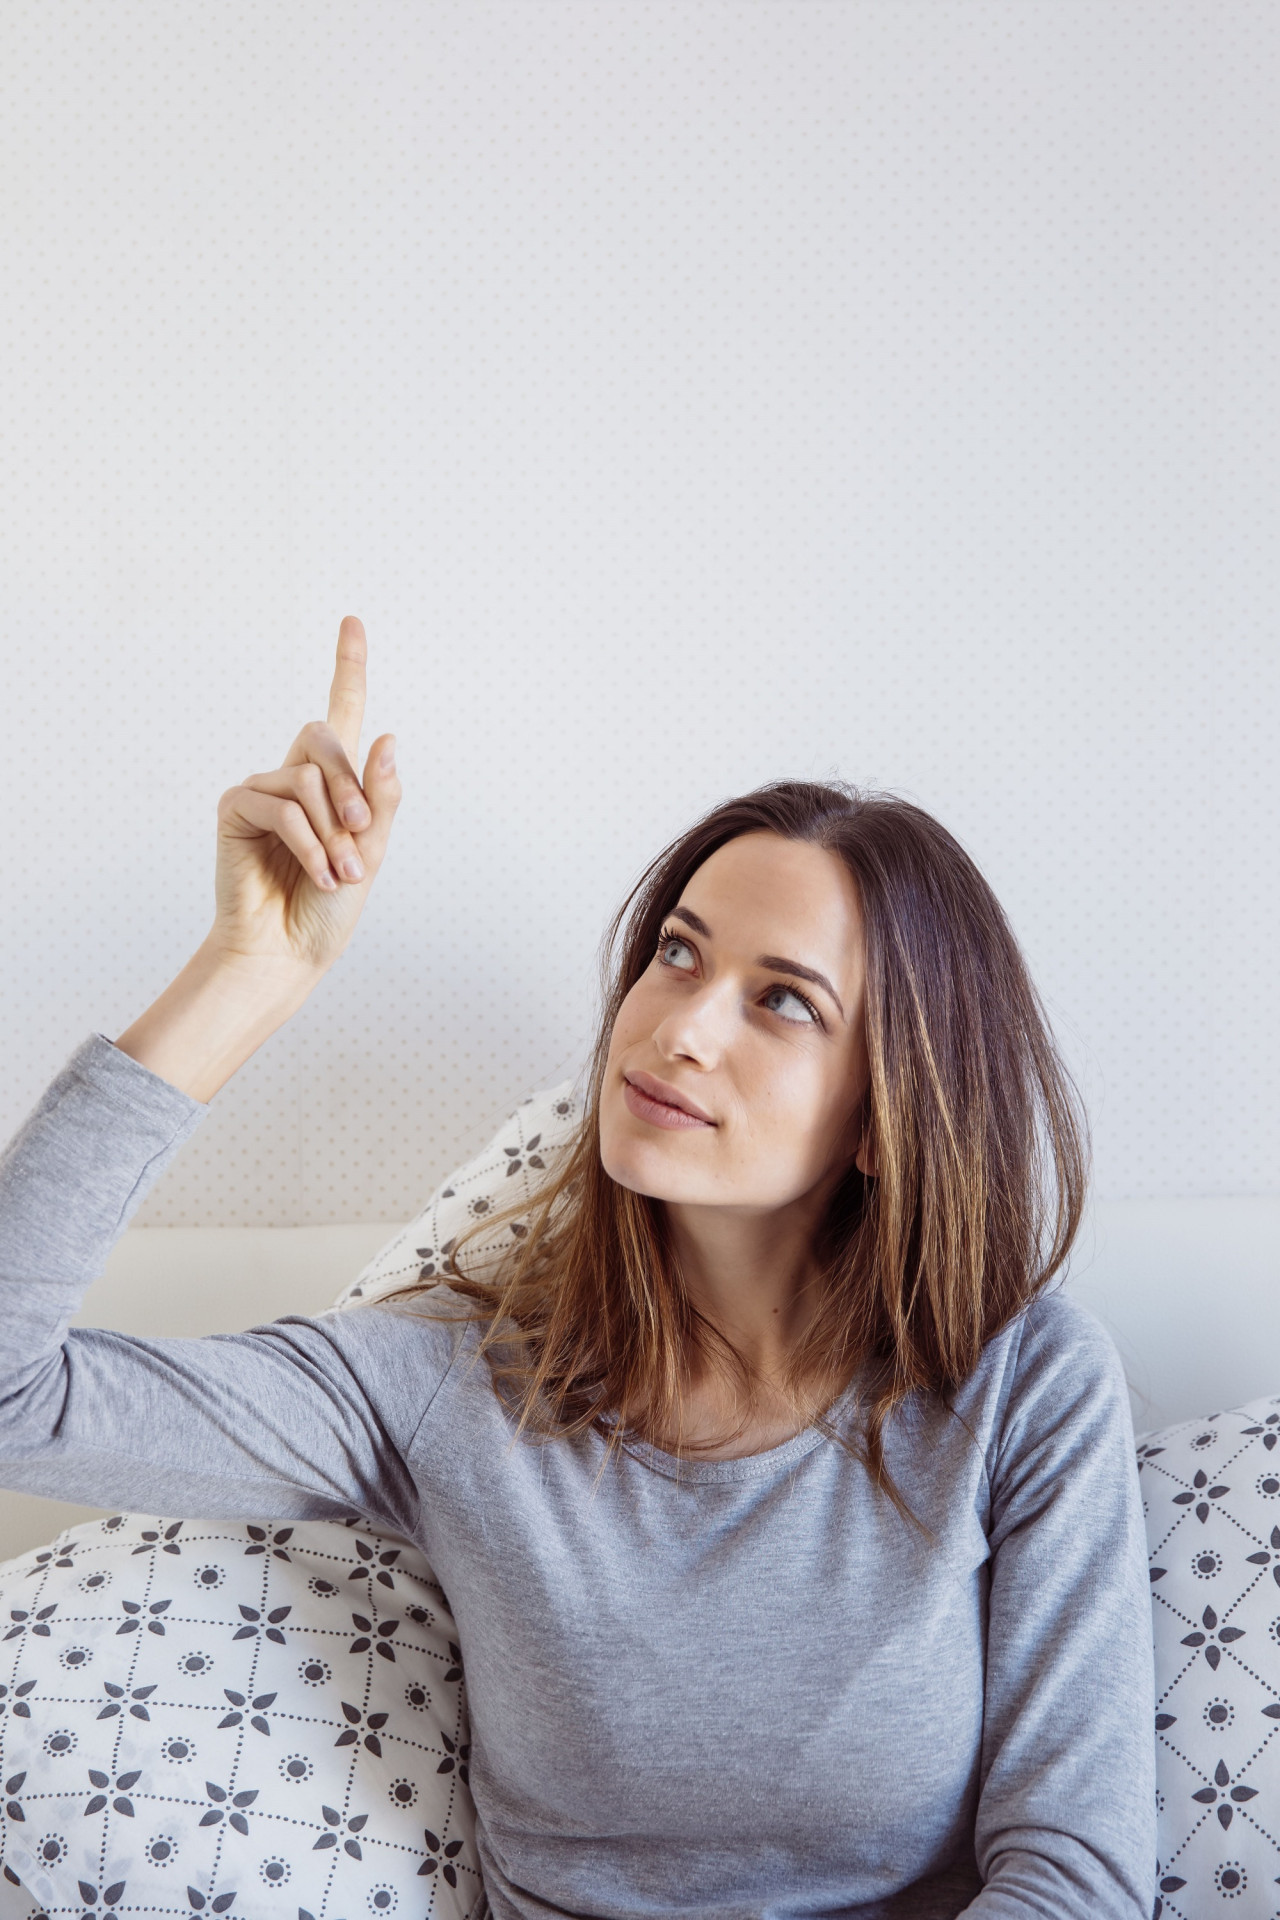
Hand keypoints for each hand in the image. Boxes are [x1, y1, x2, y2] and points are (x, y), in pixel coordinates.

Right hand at [211, 616, 400, 977]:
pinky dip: (306, 841)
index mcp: (335, 781)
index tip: (352, 620)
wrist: (289, 950)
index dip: (348, 666)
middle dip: (351, 785)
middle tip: (360, 834)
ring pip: (307, 778)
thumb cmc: (331, 907)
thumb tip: (390, 738)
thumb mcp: (374, 851)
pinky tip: (317, 873)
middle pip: (325, 736)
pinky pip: (281, 805)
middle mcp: (296, 776)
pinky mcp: (236, 808)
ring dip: (331, 830)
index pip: (343, 711)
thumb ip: (381, 799)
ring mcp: (263, 789)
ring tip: (339, 873)